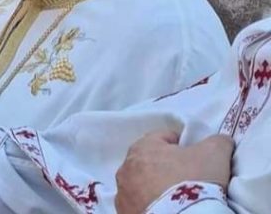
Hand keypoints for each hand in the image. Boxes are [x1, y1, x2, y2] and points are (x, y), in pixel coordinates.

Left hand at [115, 131, 233, 213]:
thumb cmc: (194, 179)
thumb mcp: (214, 153)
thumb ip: (216, 142)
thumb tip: (221, 140)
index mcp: (143, 146)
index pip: (163, 138)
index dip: (182, 144)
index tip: (196, 156)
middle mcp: (126, 167)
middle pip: (150, 162)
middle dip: (166, 167)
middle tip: (187, 179)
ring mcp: (123, 192)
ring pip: (141, 185)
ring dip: (155, 188)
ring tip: (176, 199)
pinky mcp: (126, 213)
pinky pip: (138, 206)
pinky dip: (150, 206)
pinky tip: (167, 211)